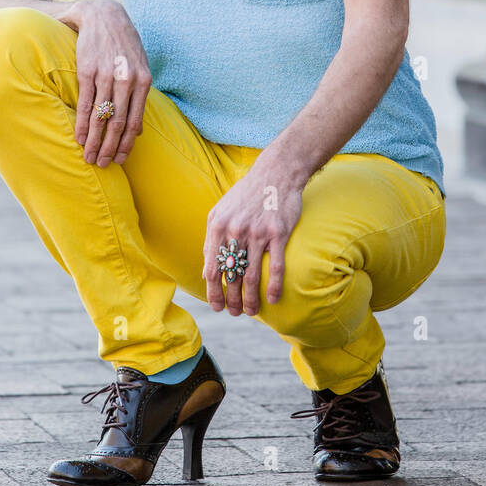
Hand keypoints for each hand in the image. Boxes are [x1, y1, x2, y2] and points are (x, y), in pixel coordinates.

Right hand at [64, 0, 151, 166]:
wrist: (105, 16)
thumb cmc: (124, 44)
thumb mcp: (140, 67)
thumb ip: (140, 97)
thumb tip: (139, 130)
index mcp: (143, 81)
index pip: (134, 122)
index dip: (126, 144)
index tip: (119, 160)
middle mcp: (126, 80)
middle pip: (117, 123)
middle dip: (109, 147)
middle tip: (101, 164)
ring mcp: (106, 75)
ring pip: (100, 116)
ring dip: (94, 140)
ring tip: (88, 156)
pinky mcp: (87, 70)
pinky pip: (85, 103)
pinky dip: (81, 123)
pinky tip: (79, 137)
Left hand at [202, 157, 303, 315]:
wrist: (276, 173)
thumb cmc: (247, 194)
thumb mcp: (221, 211)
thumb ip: (212, 239)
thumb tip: (206, 271)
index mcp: (218, 227)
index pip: (212, 269)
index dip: (213, 292)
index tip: (216, 306)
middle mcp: (235, 231)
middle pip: (231, 277)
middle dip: (231, 301)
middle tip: (235, 313)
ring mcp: (258, 233)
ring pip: (251, 276)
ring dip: (250, 300)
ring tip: (251, 311)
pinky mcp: (279, 233)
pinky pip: (276, 267)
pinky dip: (274, 287)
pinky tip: (274, 300)